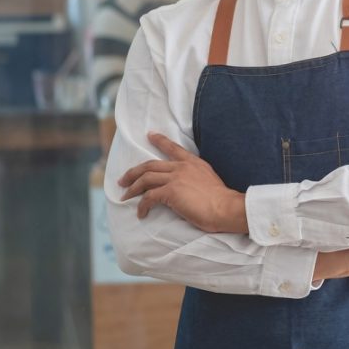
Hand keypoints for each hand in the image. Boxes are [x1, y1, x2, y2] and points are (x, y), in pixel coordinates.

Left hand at [118, 132, 246, 233]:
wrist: (225, 207)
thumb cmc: (221, 200)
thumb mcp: (209, 180)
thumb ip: (196, 177)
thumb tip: (185, 187)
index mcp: (194, 163)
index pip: (173, 148)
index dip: (160, 140)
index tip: (150, 135)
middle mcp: (182, 167)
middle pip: (150, 165)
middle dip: (133, 173)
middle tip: (123, 180)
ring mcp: (175, 178)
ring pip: (145, 179)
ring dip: (132, 188)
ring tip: (125, 196)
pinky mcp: (170, 192)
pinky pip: (148, 197)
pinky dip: (142, 206)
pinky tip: (141, 213)